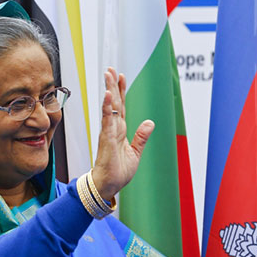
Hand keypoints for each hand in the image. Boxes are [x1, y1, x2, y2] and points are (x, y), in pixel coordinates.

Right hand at [91, 67, 154, 200]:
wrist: (108, 186)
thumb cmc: (117, 172)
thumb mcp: (135, 153)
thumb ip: (141, 137)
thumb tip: (150, 123)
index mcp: (120, 131)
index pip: (121, 107)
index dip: (121, 92)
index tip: (120, 77)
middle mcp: (113, 129)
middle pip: (114, 103)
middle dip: (113, 85)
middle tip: (111, 70)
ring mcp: (109, 132)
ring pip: (110, 107)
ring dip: (110, 90)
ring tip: (108, 75)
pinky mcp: (106, 138)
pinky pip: (107, 120)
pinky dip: (108, 107)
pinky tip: (109, 95)